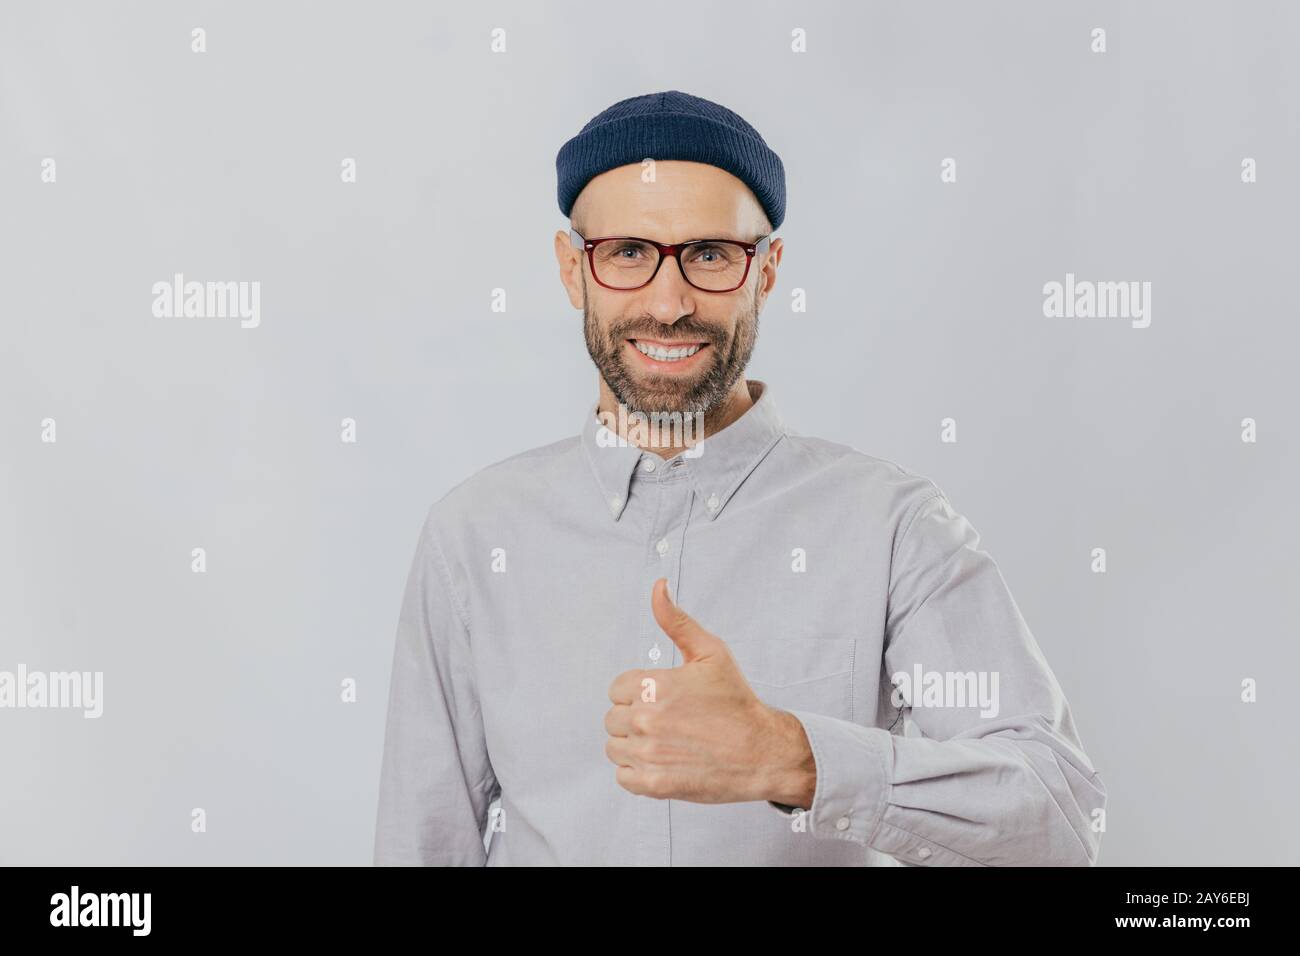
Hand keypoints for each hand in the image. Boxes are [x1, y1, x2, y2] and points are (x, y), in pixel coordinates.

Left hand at [603, 578, 816, 805]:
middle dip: (636, 718)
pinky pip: (623, 777)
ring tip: (667, 742)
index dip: (640, 693)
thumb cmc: (737, 701)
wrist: (763, 751)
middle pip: (613, 718)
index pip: (617, 689)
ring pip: (615, 747)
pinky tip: (663, 762)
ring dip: (634, 746)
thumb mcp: (710, 652)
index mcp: (652, 685)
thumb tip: (657, 587)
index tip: (665, 699)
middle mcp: (645, 719)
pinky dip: (638, 772)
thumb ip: (675, 621)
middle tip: (670, 722)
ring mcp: (648, 754)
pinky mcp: (653, 784)